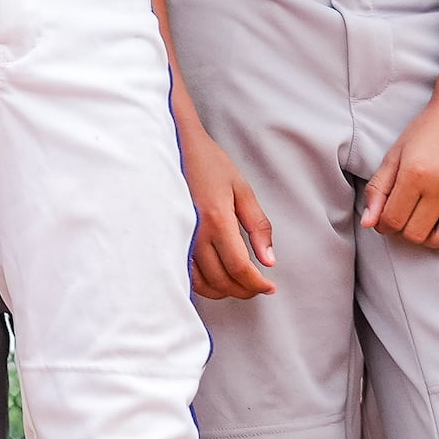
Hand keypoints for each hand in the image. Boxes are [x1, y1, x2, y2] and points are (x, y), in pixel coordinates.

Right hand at [179, 116, 274, 298]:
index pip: (240, 268)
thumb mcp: (241, 189)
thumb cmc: (209, 164)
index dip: (257, 284)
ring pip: (203, 283)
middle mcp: (196, 235)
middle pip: (223, 280)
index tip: (270, 287)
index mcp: (218, 221)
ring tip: (240, 285)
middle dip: (245, 290)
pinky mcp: (169, 240)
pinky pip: (186, 274)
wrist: (175, 148)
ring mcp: (179, 240)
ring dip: (225, 291)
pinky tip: (215, 279)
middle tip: (258, 287)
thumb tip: (269, 260)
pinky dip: (204, 284)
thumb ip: (258, 226)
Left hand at [361, 93, 438, 248]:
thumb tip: (369, 224)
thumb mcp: (396, 153)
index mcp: (414, 172)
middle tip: (410, 217)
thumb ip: (378, 189)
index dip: (386, 225)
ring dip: (435, 238)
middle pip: (418, 234)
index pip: (392, 221)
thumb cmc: (429, 129)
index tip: (390, 217)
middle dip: (407, 231)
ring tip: (432, 222)